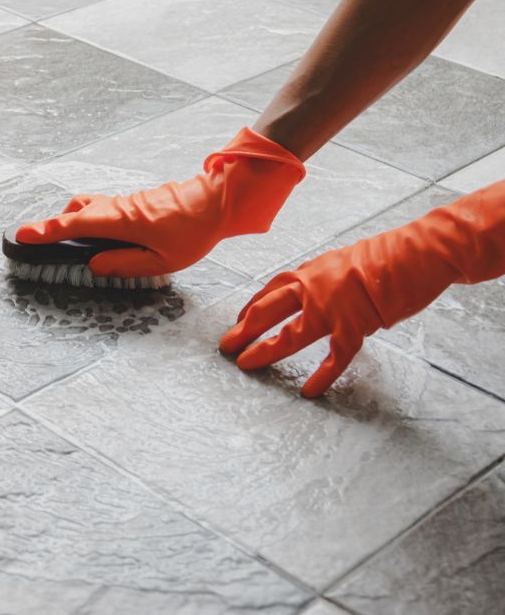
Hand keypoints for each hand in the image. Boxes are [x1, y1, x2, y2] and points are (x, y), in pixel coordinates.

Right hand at [16, 128, 304, 276]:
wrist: (218, 200)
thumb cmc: (194, 232)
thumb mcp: (162, 261)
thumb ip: (125, 264)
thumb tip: (94, 264)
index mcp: (121, 222)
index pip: (75, 226)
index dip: (46, 231)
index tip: (22, 235)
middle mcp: (118, 207)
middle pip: (75, 212)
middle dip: (52, 226)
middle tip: (33, 240)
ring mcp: (125, 202)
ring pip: (88, 207)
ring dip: (71, 221)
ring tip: (63, 242)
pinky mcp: (133, 202)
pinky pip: (102, 208)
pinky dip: (89, 219)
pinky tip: (95, 237)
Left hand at [218, 245, 385, 396]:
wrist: (418, 253)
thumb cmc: (389, 255)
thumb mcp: (345, 261)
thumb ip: (327, 280)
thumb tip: (320, 296)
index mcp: (312, 272)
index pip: (271, 291)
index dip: (251, 307)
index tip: (239, 321)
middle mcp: (314, 288)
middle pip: (268, 311)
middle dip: (244, 330)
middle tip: (226, 346)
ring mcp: (333, 308)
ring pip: (291, 335)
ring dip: (266, 351)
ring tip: (247, 364)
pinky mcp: (356, 325)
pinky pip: (334, 357)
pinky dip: (322, 376)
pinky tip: (309, 390)